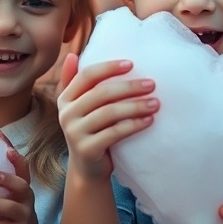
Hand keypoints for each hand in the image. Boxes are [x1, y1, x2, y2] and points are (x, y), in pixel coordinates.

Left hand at [0, 126, 36, 223]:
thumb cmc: (12, 204)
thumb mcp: (9, 186)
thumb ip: (1, 162)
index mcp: (23, 186)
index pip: (23, 168)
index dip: (17, 159)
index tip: (7, 150)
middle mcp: (26, 199)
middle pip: (22, 187)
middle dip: (9, 180)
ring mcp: (23, 215)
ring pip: (11, 208)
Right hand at [57, 54, 157, 182]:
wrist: (88, 168)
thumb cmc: (91, 130)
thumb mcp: (81, 106)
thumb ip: (78, 82)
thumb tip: (74, 54)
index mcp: (66, 98)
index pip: (87, 76)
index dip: (109, 67)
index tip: (132, 64)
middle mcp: (66, 114)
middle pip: (101, 93)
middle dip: (129, 87)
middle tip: (152, 84)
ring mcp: (74, 132)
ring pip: (109, 113)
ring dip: (136, 106)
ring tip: (156, 103)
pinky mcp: (86, 149)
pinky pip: (114, 133)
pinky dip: (134, 125)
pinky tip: (149, 120)